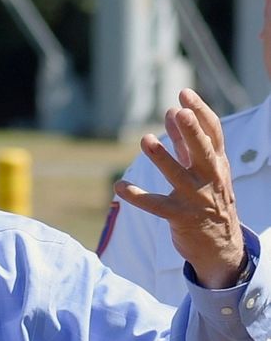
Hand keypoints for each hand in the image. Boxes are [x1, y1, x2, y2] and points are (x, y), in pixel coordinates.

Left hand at [114, 88, 245, 288]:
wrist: (221, 247)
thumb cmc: (209, 199)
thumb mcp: (203, 169)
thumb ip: (186, 142)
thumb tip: (172, 111)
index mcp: (217, 164)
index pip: (214, 134)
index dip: (200, 112)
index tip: (184, 93)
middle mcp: (210, 179)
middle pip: (203, 152)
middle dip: (191, 132)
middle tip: (178, 112)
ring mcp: (196, 199)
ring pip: (178, 176)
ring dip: (162, 158)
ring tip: (145, 139)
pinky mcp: (180, 218)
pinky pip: (156, 206)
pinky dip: (136, 196)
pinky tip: (119, 187)